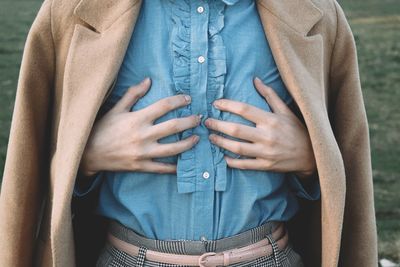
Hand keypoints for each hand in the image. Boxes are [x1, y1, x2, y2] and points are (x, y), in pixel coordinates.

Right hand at [79, 77, 200, 176]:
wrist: (89, 153)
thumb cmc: (102, 128)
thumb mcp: (116, 109)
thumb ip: (133, 94)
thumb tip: (148, 80)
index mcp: (137, 118)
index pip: (164, 106)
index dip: (179, 100)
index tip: (188, 99)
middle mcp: (143, 135)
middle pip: (173, 126)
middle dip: (190, 121)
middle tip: (199, 118)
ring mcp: (143, 152)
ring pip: (173, 149)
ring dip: (188, 143)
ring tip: (197, 138)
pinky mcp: (141, 166)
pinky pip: (162, 168)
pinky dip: (175, 167)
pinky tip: (184, 163)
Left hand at [204, 77, 315, 178]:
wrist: (312, 155)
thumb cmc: (297, 130)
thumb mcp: (286, 110)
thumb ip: (270, 95)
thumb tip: (256, 79)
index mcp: (271, 120)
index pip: (244, 109)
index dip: (227, 105)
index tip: (215, 103)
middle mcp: (267, 136)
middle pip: (236, 129)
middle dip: (218, 125)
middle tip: (207, 122)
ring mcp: (266, 152)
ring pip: (237, 148)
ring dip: (221, 142)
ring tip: (211, 137)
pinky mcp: (265, 165)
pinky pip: (244, 164)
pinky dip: (232, 161)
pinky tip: (223, 157)